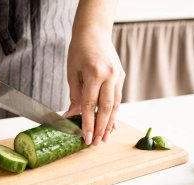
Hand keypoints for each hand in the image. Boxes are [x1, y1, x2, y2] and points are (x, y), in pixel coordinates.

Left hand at [65, 28, 124, 145]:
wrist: (94, 32)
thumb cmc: (79, 51)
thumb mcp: (72, 72)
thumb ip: (74, 96)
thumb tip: (72, 116)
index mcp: (94, 73)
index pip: (91, 105)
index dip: (88, 124)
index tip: (85, 138)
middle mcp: (110, 76)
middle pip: (106, 108)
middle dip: (101, 128)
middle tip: (96, 143)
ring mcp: (118, 76)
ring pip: (116, 105)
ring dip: (110, 123)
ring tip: (105, 138)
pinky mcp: (121, 76)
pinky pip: (118, 98)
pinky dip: (114, 112)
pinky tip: (110, 123)